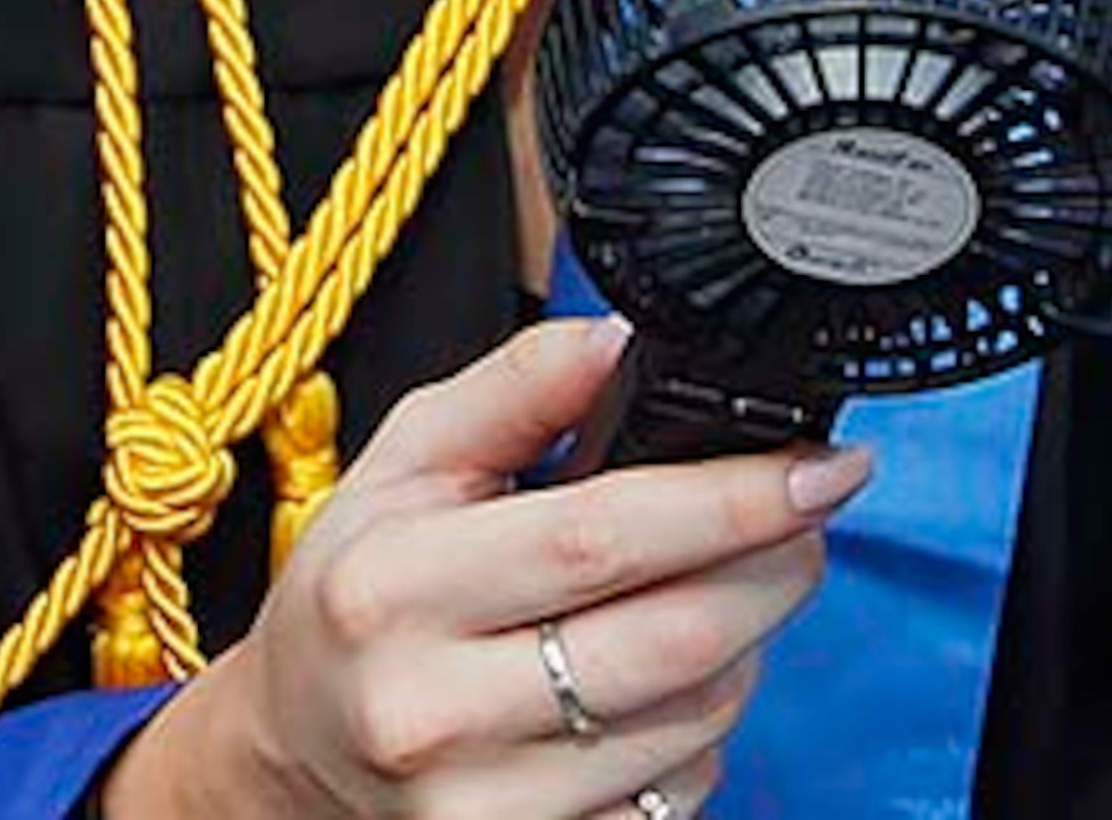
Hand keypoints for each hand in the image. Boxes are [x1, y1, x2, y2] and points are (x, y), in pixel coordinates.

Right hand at [113, 317, 870, 819]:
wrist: (295, 749)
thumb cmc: (363, 589)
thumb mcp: (406, 460)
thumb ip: (517, 386)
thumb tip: (621, 338)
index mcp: (396, 587)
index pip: (601, 537)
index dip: (731, 498)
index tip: (817, 467)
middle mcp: (432, 711)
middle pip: (669, 639)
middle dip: (772, 566)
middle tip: (811, 514)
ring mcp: (484, 810)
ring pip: (691, 723)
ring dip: (747, 644)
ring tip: (731, 588)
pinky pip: (675, 797)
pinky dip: (705, 731)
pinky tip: (678, 680)